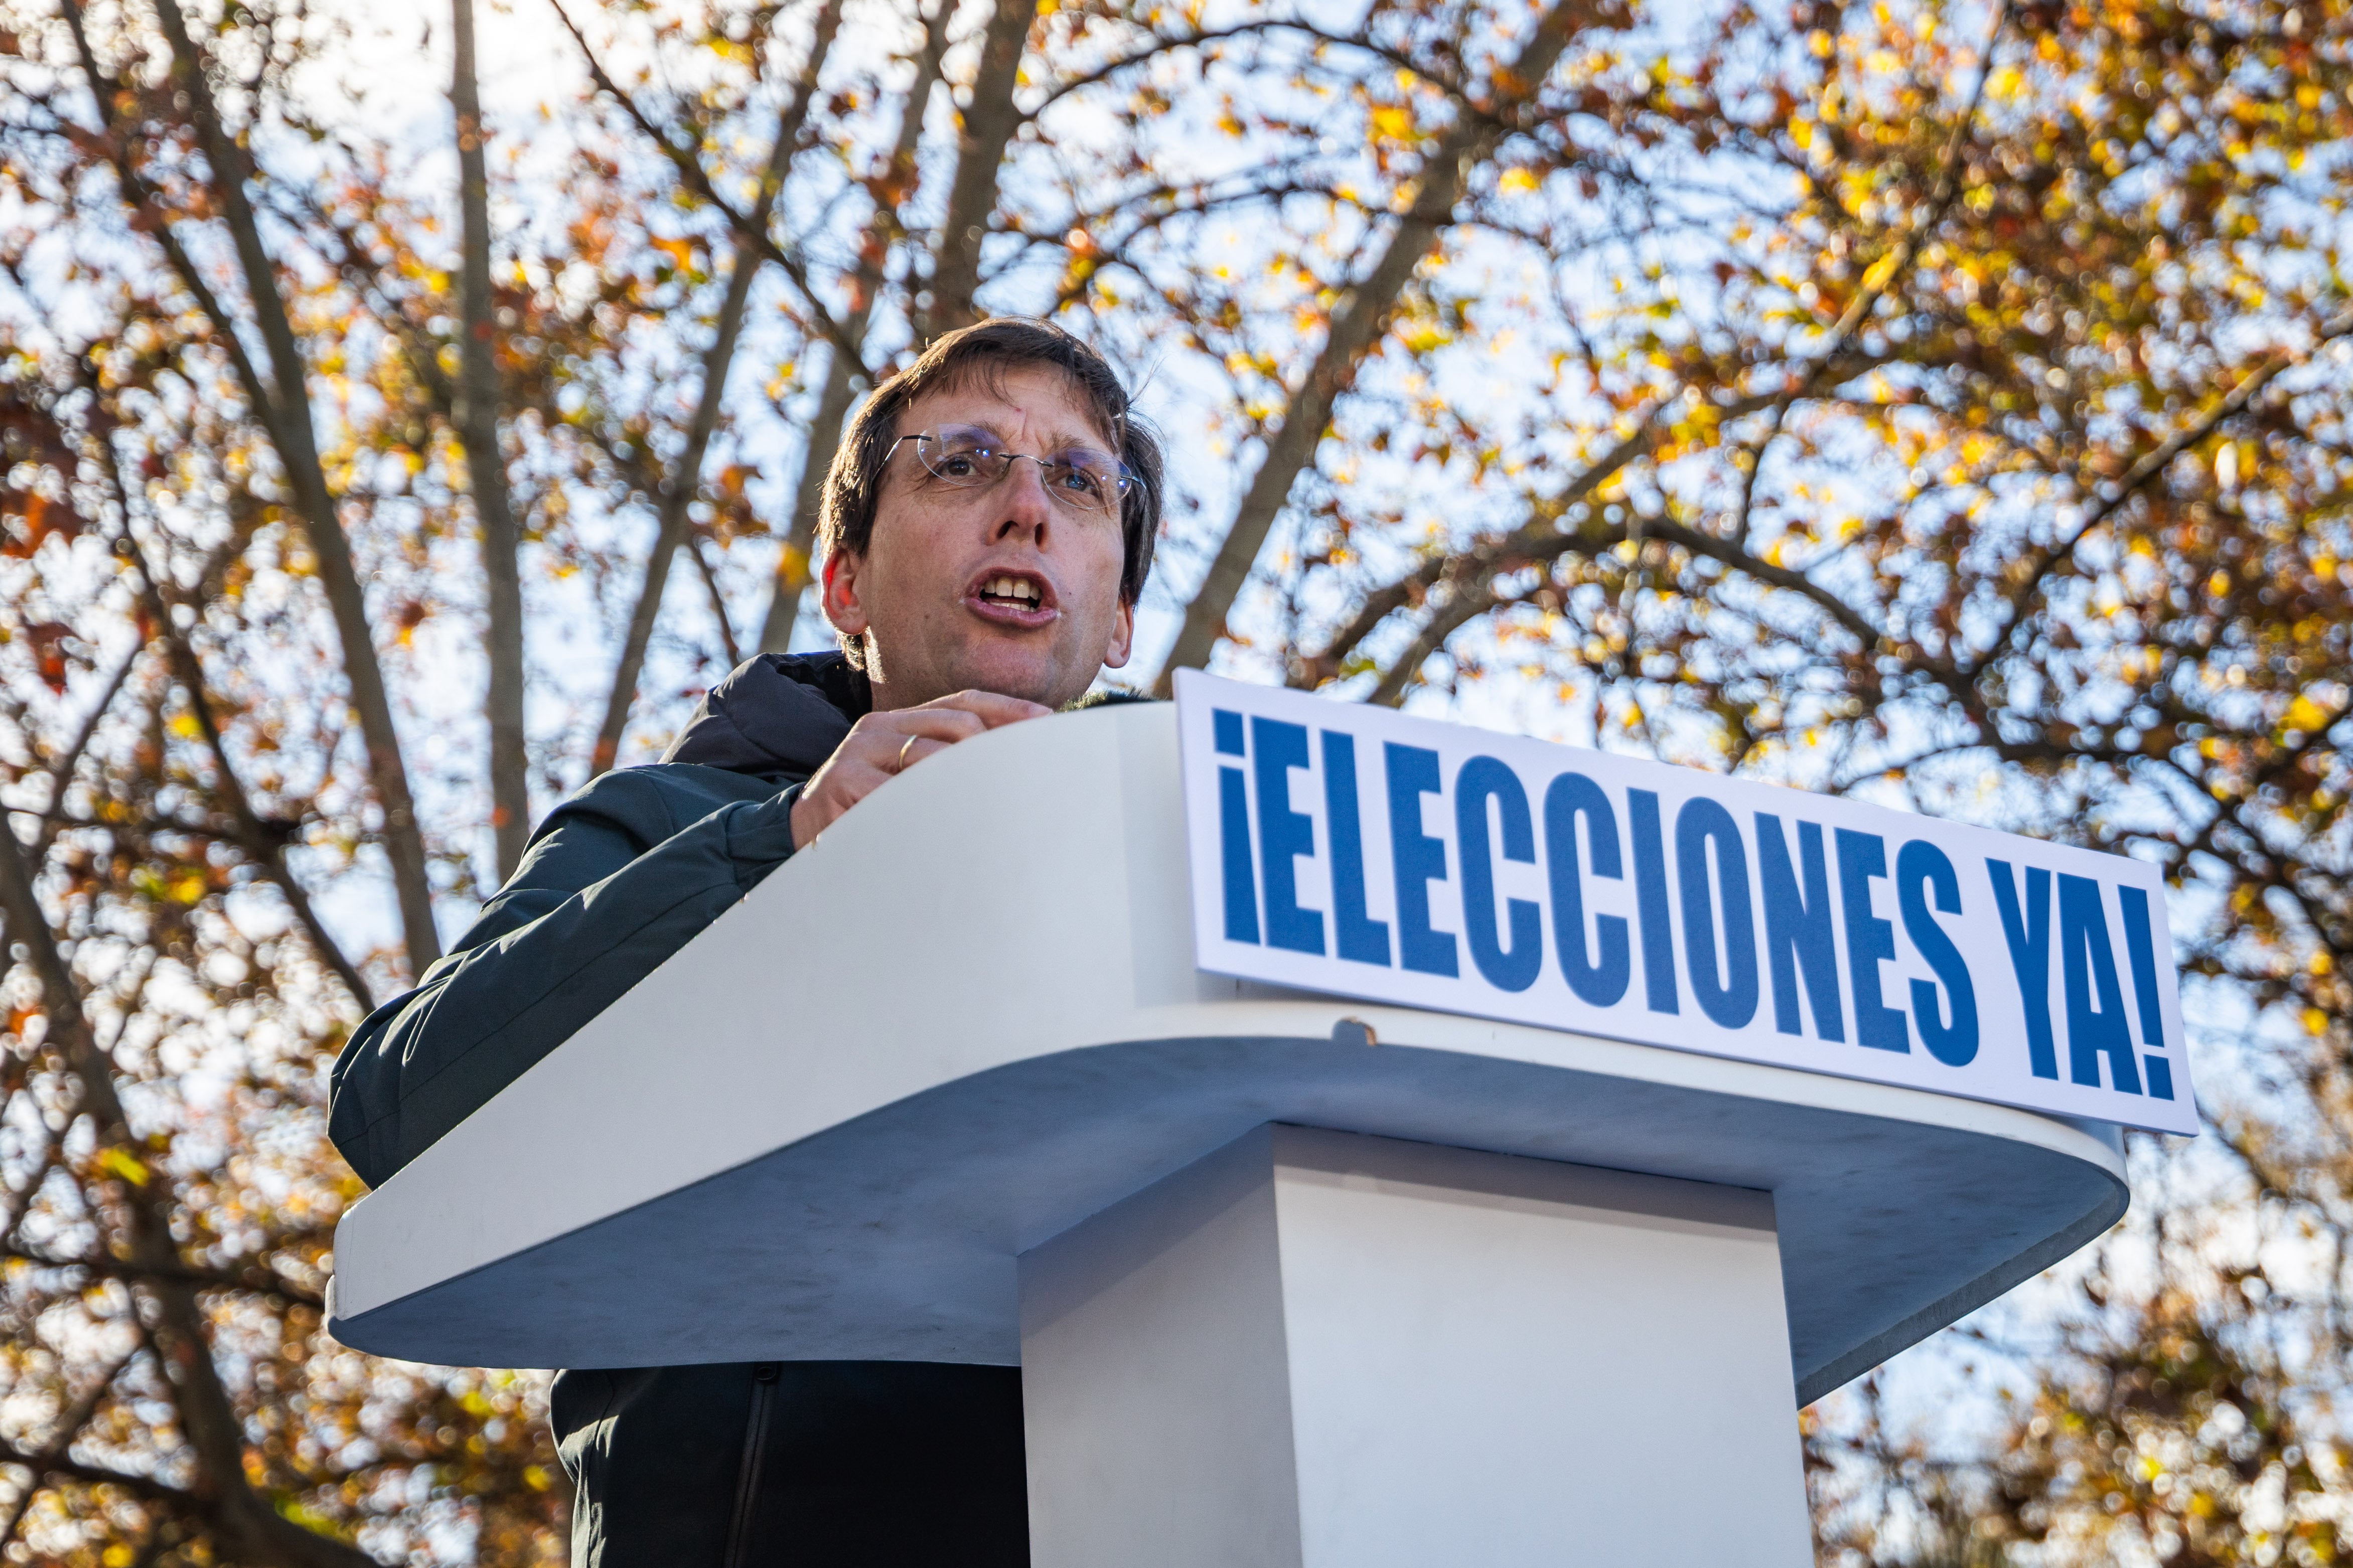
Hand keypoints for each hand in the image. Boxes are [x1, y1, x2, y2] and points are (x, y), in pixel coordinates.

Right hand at [789, 690, 1050, 844]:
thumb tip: (1014, 767)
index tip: (1050, 724)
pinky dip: (933, 812)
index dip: (1009, 710)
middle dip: (998, 752)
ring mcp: (858, 753)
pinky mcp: (844, 784)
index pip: (963, 702)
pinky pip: (904, 795)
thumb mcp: (905, 781)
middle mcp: (877, 728)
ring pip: (936, 759)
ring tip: (997, 813)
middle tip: (1028, 782)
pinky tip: (951, 831)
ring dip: (972, 787)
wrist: (798, 839)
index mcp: (896, 721)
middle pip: (959, 726)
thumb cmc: (865, 814)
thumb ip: (946, 766)